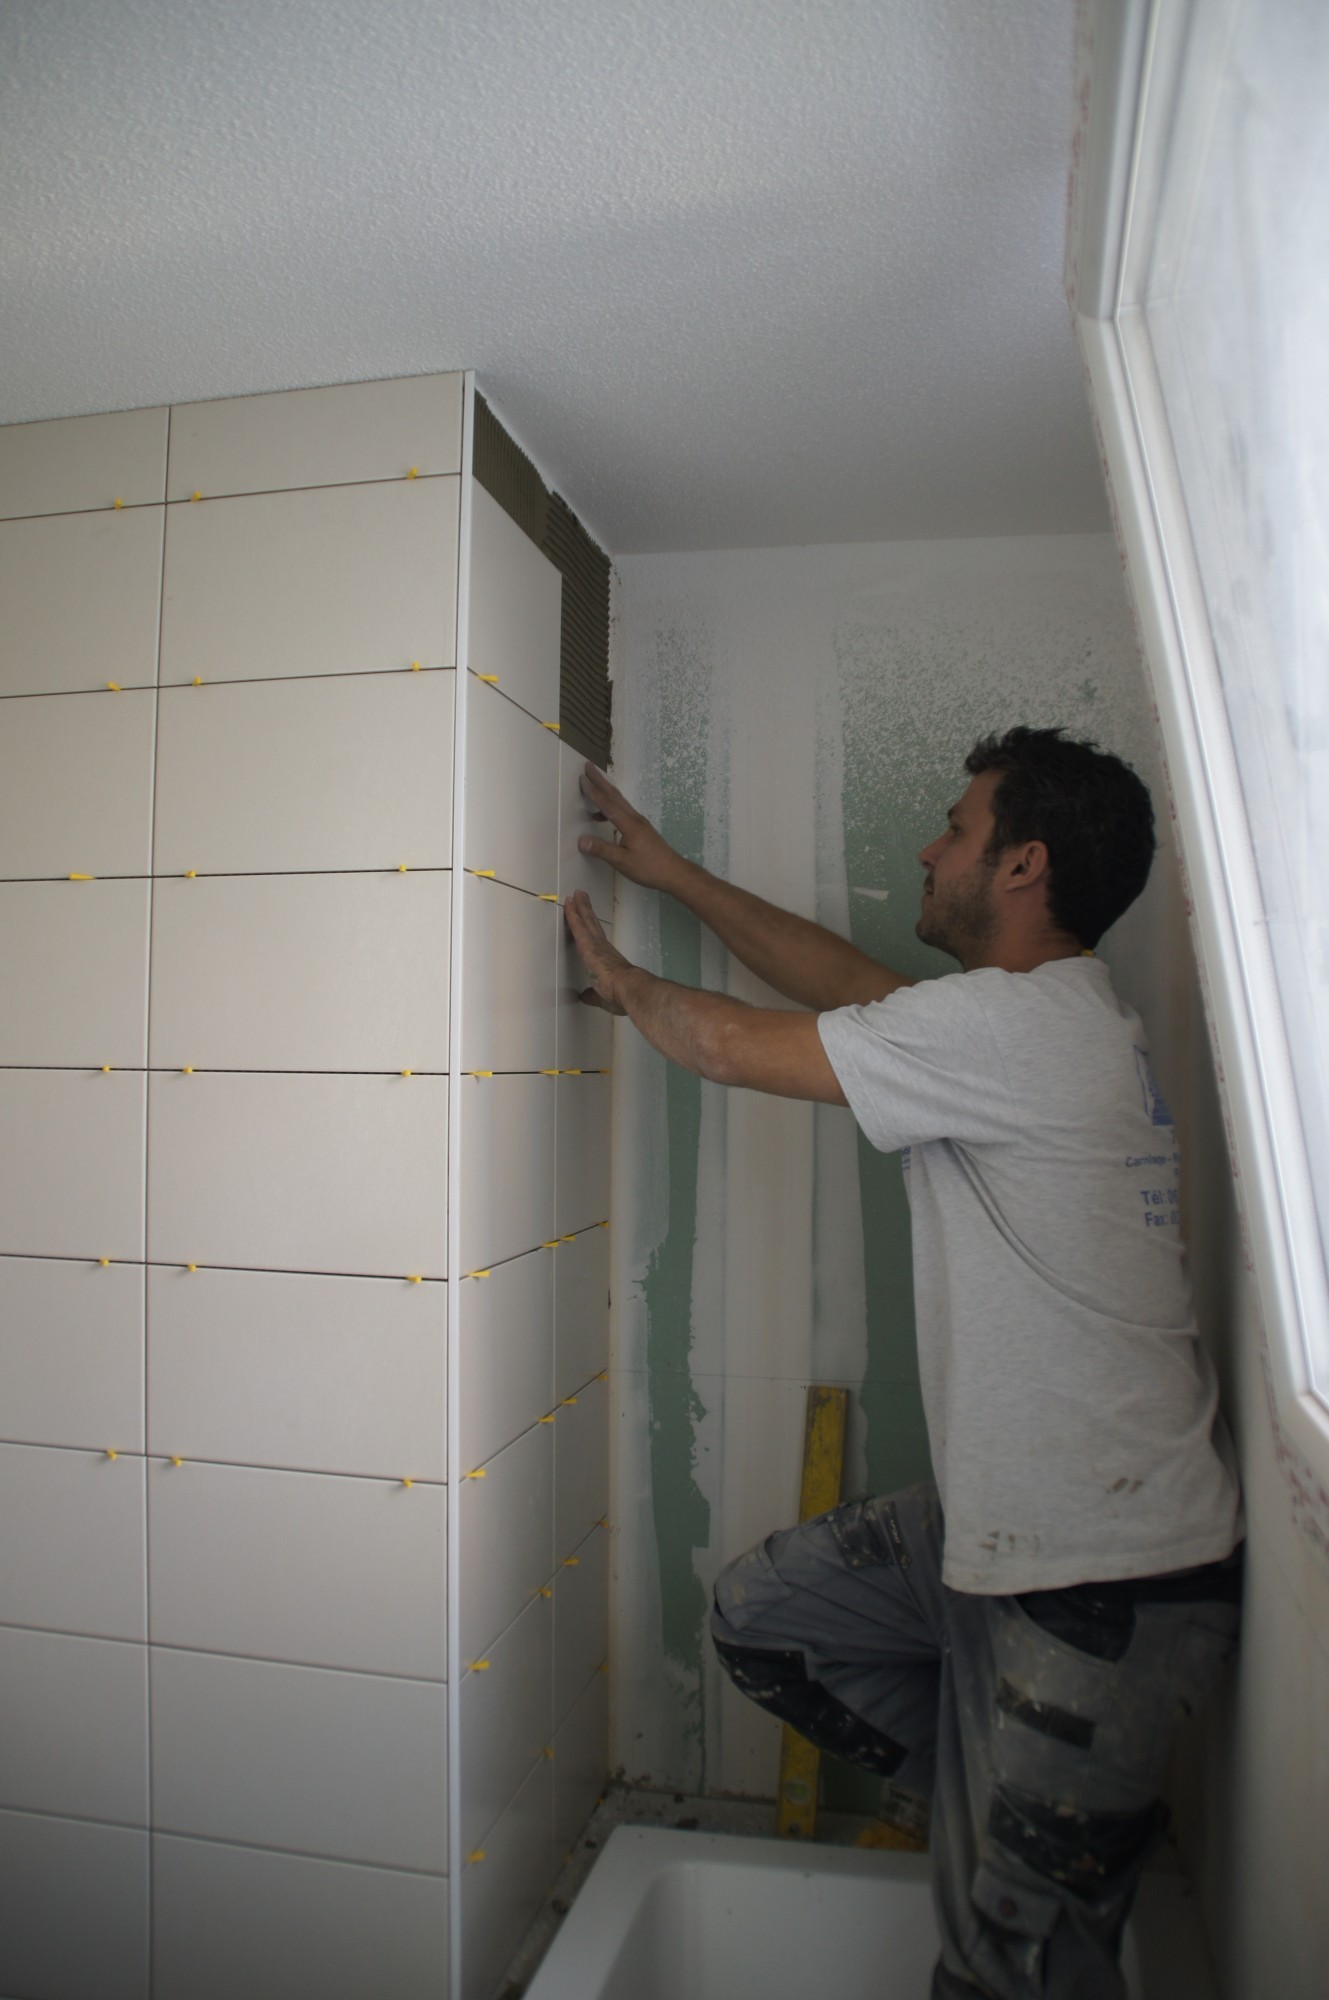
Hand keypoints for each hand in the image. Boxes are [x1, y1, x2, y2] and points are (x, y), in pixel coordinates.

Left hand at [564, 891, 631, 1014]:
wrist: (629, 989)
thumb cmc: (621, 995)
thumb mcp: (603, 996)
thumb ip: (592, 995)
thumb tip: (585, 997)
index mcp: (607, 959)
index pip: (597, 940)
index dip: (592, 928)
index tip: (589, 919)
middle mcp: (602, 947)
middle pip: (592, 924)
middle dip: (586, 911)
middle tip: (582, 897)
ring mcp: (596, 944)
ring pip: (585, 921)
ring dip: (580, 907)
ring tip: (575, 894)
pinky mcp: (588, 944)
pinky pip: (578, 926)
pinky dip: (572, 914)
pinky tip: (568, 903)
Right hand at [577, 763, 682, 892]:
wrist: (674, 872)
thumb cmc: (649, 868)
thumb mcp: (622, 862)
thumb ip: (602, 850)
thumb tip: (581, 840)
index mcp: (629, 824)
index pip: (607, 804)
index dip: (593, 791)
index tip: (582, 778)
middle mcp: (635, 818)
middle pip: (614, 795)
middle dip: (600, 780)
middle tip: (588, 766)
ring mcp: (640, 822)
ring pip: (620, 802)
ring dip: (606, 791)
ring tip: (593, 785)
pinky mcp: (642, 828)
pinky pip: (623, 811)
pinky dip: (611, 808)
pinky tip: (603, 817)